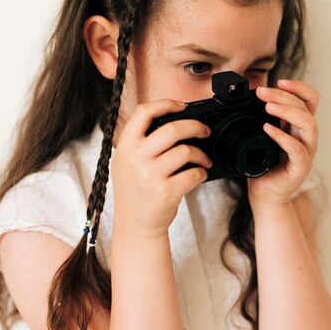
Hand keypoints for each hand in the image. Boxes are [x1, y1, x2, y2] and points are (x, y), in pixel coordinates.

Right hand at [111, 99, 212, 237]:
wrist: (135, 225)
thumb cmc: (135, 192)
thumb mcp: (126, 162)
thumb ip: (140, 142)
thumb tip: (170, 119)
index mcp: (126, 147)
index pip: (144, 112)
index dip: (165, 104)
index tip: (181, 106)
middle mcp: (136, 159)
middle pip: (172, 129)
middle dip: (195, 126)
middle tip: (204, 131)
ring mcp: (150, 175)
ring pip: (186, 151)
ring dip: (201, 154)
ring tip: (203, 159)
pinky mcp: (166, 192)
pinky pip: (193, 174)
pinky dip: (201, 173)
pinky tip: (199, 175)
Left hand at [247, 79, 319, 207]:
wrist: (265, 193)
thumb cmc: (263, 164)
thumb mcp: (264, 135)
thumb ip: (265, 118)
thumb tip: (254, 97)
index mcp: (300, 126)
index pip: (310, 99)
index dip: (299, 87)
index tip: (280, 81)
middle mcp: (307, 137)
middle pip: (306, 108)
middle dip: (284, 96)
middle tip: (263, 92)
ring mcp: (307, 151)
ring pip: (308, 124)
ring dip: (287, 112)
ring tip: (267, 107)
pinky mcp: (301, 167)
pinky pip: (297, 149)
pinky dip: (283, 136)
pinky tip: (268, 129)